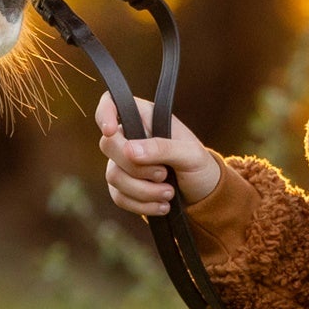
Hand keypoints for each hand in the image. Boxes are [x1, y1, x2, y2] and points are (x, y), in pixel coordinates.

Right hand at [97, 94, 223, 217]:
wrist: (204, 194)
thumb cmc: (200, 166)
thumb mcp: (190, 154)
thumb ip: (162, 148)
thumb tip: (130, 150)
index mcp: (145, 118)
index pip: (112, 103)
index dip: (104, 113)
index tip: (110, 131)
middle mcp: (130, 138)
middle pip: (108, 145)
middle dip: (136, 167)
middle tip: (163, 174)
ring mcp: (123, 163)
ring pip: (113, 176)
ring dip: (144, 190)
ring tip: (169, 193)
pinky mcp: (123, 187)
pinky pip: (119, 197)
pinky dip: (141, 205)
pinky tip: (162, 206)